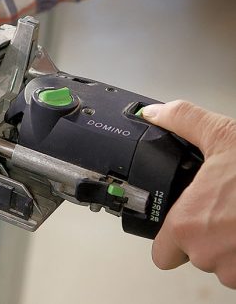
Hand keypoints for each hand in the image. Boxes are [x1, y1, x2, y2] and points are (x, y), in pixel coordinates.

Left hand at [142, 100, 235, 287]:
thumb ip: (183, 122)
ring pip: (226, 267)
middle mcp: (207, 254)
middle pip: (197, 256)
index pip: (162, 254)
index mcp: (186, 225)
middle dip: (209, 238)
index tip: (186, 225)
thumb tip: (154, 114)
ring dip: (233, 249)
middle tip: (225, 213)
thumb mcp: (223, 135)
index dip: (173, 241)